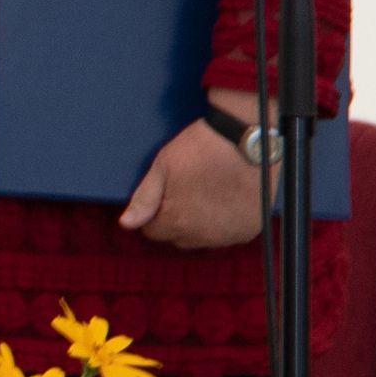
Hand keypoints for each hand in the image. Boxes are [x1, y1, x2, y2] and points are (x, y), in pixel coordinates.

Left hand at [116, 112, 262, 249]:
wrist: (247, 137)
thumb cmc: (203, 147)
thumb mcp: (163, 166)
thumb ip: (144, 199)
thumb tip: (126, 223)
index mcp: (176, 222)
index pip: (153, 231)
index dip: (155, 212)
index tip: (166, 194)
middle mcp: (202, 236)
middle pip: (179, 237)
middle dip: (178, 219)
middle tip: (188, 190)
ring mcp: (228, 235)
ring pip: (204, 239)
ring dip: (202, 224)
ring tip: (208, 193)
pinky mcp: (249, 230)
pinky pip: (230, 235)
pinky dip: (226, 223)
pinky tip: (227, 200)